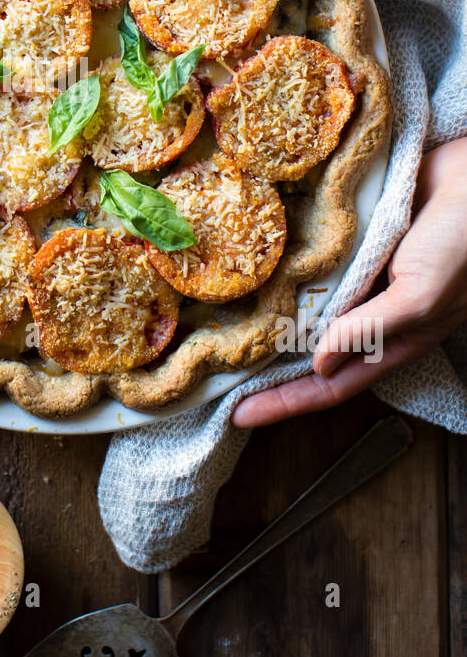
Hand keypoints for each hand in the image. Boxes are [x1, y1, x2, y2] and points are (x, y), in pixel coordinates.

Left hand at [232, 138, 466, 427]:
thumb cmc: (461, 245)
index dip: (285, 402)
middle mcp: (366, 312)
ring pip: (301, 307)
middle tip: (214, 371)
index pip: (329, 385)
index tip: (237, 414)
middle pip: (305, 351)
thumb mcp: (419, 297)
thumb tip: (316, 364)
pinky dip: (281, 268)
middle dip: (264, 367)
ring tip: (219, 323)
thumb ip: (370, 329)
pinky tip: (250, 268)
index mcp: (390, 340)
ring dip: (266, 315)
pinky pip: (308, 263)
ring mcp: (355, 275)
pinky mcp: (348, 241)